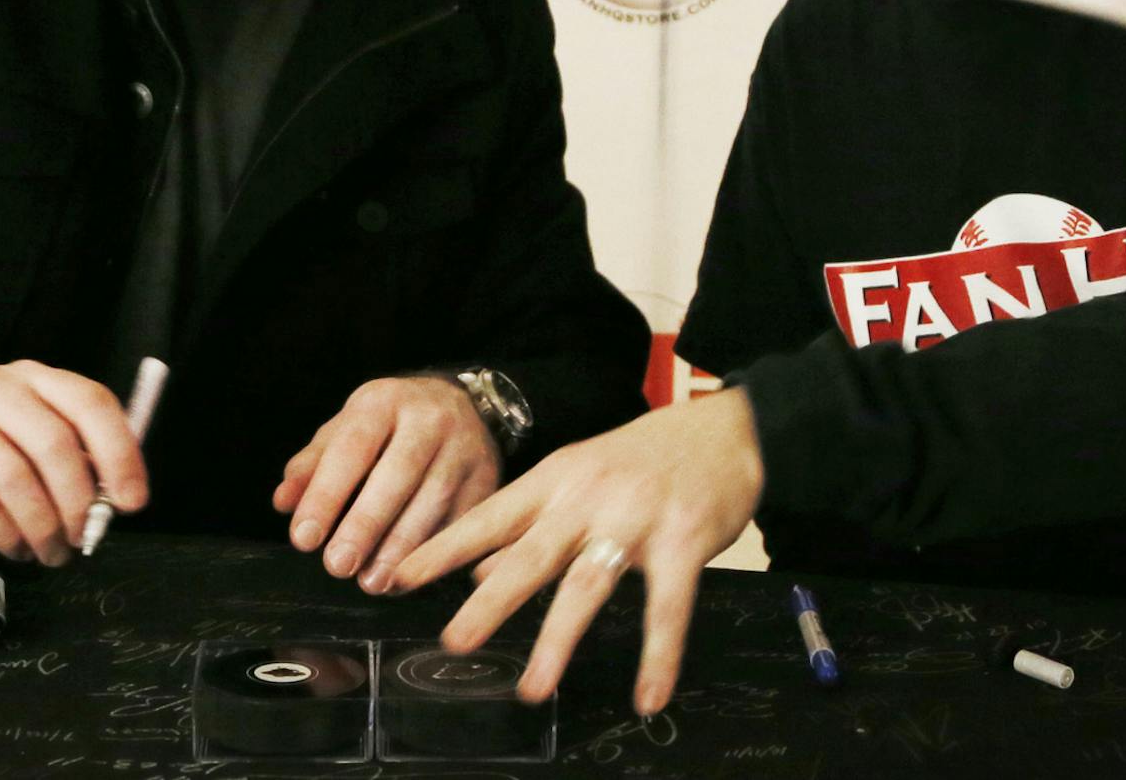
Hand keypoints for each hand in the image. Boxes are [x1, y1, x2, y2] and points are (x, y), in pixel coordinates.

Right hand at [0, 360, 146, 565]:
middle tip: (85, 540)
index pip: (91, 404)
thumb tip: (115, 500)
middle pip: (54, 445)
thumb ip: (74, 452)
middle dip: (77, 503)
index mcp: (36, 378)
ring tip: (51, 553)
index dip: (119, 454)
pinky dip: (5, 534)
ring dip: (43, 528)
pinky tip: (15, 547)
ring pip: (16, 479)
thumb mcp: (29, 428)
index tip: (132, 502)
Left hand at [272, 375, 501, 594]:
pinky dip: (433, 552)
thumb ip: (312, 465)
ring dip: (400, 548)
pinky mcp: (488, 478)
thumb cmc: (388, 426)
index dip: (326, 494)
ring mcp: (464, 448)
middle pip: (398, 474)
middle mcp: (429, 419)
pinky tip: (407, 577)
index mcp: (384, 400)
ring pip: (434, 501)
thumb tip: (284, 503)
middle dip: (365, 525)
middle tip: (337, 565)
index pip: (352, 448)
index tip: (304, 538)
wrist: (460, 405)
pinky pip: (462, 519)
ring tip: (371, 582)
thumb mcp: (346, 430)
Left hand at [391, 388, 764, 716]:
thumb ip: (530, 523)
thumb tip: (478, 572)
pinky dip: (659, 656)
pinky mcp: (683, 540)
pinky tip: (649, 696)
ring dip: (559, 639)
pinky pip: (668, 607)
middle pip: (531, 554)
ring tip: (533, 688)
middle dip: (489, 601)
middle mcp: (588, 496)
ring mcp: (636, 518)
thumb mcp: (578, 476)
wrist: (724, 429)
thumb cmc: (644, 459)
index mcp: (556, 479)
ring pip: (588, 583)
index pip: (491, 515)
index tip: (401, 576)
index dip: (445, 547)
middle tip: (454, 641)